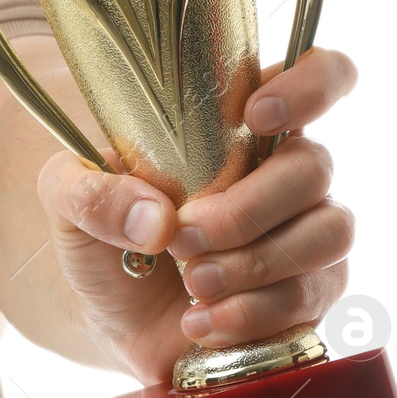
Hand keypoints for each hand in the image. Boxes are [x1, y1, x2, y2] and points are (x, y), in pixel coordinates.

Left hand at [35, 46, 358, 386]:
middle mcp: (285, 173)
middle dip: (246, 209)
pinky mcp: (309, 294)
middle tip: (183, 240)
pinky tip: (202, 323)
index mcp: (239, 126)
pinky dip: (252, 313)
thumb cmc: (106, 235)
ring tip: (193, 286)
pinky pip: (310, 297)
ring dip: (255, 264)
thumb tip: (155, 219)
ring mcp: (306, 233)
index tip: (257, 114)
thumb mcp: (69, 200)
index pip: (318, 74)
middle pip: (313, 167)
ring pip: (328, 233)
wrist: (113, 317)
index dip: (309, 84)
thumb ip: (91, 191)